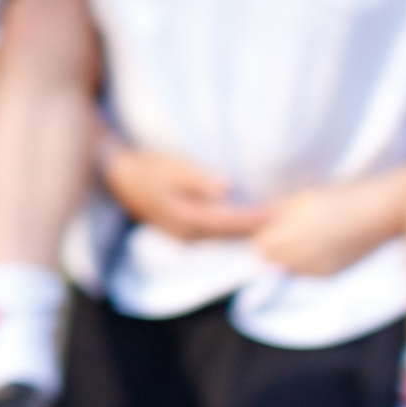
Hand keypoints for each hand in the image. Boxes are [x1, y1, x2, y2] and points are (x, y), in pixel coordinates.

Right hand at [102, 143, 269, 240]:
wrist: (121, 178)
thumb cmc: (149, 169)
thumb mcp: (173, 168)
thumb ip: (199, 180)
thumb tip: (226, 187)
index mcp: (187, 220)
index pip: (228, 222)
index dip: (253, 219)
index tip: (276, 215)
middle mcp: (188, 235)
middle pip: (229, 236)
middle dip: (254, 229)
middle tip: (283, 224)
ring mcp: (184, 237)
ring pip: (223, 238)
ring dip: (244, 231)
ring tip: (270, 225)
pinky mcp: (184, 232)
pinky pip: (214, 234)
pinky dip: (231, 229)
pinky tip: (245, 223)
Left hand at [252, 183, 404, 276]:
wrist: (379, 211)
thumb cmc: (340, 197)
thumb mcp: (301, 199)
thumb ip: (275, 213)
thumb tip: (257, 222)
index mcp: (292, 235)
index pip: (261, 245)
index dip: (263, 233)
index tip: (270, 223)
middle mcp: (302, 257)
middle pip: (271, 260)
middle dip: (272, 246)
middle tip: (284, 229)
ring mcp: (317, 269)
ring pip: (287, 268)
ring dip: (287, 256)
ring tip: (304, 235)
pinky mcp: (330, 274)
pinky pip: (306, 273)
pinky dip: (305, 262)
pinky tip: (318, 245)